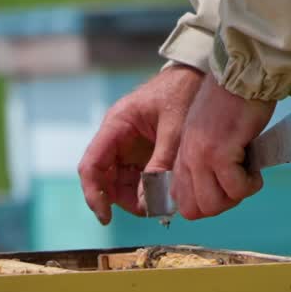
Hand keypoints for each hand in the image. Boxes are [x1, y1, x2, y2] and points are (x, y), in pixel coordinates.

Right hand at [78, 65, 203, 223]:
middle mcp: (117, 137)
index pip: (92, 165)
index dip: (94, 194)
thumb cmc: (183, 90)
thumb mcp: (176, 127)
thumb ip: (163, 160)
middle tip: (148, 211)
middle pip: (103, 178)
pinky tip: (163, 195)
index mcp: (117, 124)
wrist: (198, 75)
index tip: (105, 217)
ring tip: (160, 204)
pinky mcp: (142, 152)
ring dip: (135, 197)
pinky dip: (146, 190)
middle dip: (120, 199)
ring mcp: (128, 146)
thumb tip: (150, 197)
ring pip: (119, 182)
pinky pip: (136, 178)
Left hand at [172, 77, 275, 219]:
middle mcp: (187, 158)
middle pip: (195, 211)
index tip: (224, 191)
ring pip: (213, 204)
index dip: (205, 206)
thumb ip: (205, 163)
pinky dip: (251, 184)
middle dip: (222, 205)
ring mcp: (202, 156)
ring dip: (236, 196)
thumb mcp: (209, 136)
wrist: (242, 75)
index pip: (181, 202)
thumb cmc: (233, 103)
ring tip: (248, 175)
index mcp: (182, 156)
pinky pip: (236, 188)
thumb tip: (219, 192)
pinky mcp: (221, 151)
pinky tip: (256, 169)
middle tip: (239, 184)